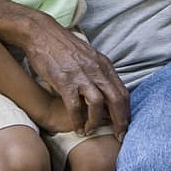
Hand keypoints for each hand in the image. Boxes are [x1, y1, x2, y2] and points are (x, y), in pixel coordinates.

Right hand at [17, 15, 130, 138]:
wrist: (42, 34)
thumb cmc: (64, 47)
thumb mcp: (88, 57)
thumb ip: (99, 72)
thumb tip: (108, 90)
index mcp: (104, 65)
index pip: (123, 91)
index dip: (127, 111)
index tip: (127, 125)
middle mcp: (97, 70)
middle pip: (116, 99)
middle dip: (120, 121)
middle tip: (119, 136)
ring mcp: (81, 75)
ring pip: (98, 104)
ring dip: (96, 122)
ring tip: (91, 131)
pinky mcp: (64, 81)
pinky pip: (75, 106)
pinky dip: (78, 120)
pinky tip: (77, 128)